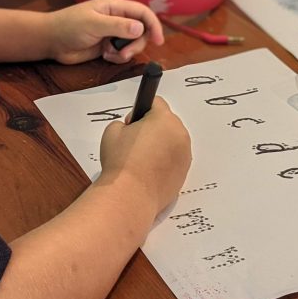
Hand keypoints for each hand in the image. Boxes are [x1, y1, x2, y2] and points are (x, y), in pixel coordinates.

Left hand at [45, 0, 164, 64]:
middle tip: (125, 53)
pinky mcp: (107, 46)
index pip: (142, 12)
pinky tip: (105, 56)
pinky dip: (118, 57)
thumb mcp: (94, 24)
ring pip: (132, 43)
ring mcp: (112, 33)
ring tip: (111, 54)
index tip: (158, 40)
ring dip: (127, 52)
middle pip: (141, 30)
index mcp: (115, 7)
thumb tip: (140, 28)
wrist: (51, 40)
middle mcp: (116, 18)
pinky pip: (122, 52)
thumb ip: (118, 26)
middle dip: (137, 43)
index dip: (153, 25)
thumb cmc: (69, 25)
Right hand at [98, 97, 190, 216]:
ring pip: (172, 141)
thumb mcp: (112, 131)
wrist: (130, 196)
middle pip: (167, 122)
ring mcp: (184, 155)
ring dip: (160, 145)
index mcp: (164, 119)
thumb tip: (131, 129)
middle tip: (134, 142)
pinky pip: (174, 160)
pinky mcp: (184, 173)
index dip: (142, 110)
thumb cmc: (121, 162)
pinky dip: (164, 162)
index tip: (133, 122)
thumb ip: (123, 122)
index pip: (156, 102)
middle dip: (152, 128)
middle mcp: (179, 134)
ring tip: (141, 159)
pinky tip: (149, 171)